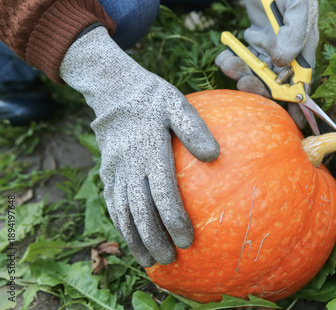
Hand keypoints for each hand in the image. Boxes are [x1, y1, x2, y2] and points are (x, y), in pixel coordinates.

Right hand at [60, 27, 219, 266]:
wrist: (113, 88)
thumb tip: (215, 156)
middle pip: (141, 210)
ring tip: (148, 259)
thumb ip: (194, 129)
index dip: (174, 220)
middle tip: (170, 259)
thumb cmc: (152, 96)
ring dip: (135, 238)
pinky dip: (121, 224)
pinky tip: (130, 237)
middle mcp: (129, 165)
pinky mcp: (107, 171)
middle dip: (155, 238)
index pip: (163, 194)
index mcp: (150, 151)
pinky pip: (112, 202)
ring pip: (123, 211)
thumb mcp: (177, 103)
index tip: (187, 240)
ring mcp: (115, 170)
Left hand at [216, 0, 318, 127]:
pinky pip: (241, 61)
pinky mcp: (253, 46)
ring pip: (255, 75)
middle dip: (258, 88)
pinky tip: (224, 55)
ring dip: (240, 74)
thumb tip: (283, 61)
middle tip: (244, 83)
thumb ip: (294, 31)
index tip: (292, 122)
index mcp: (304, 52)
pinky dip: (230, 61)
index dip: (297, 104)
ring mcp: (269, 53)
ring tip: (228, 65)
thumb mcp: (297, 4)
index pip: (302, 85)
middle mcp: (288, 57)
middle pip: (275, 85)